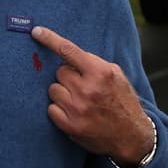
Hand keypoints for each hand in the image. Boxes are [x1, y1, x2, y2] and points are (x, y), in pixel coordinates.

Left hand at [31, 26, 154, 166]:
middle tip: (81, 86)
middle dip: (68, 77)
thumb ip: (93, 63)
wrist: (131, 136)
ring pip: (53, 89)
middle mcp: (87, 89)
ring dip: (62, 93)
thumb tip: (68, 54)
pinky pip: (51, 108)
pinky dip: (59, 109)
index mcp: (100, 73)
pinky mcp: (70, 125)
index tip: (36, 31)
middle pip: (59, 72)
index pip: (69, 50)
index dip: (50, 39)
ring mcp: (77, 108)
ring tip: (78, 101)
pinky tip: (73, 113)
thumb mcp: (116, 76)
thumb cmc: (123, 102)